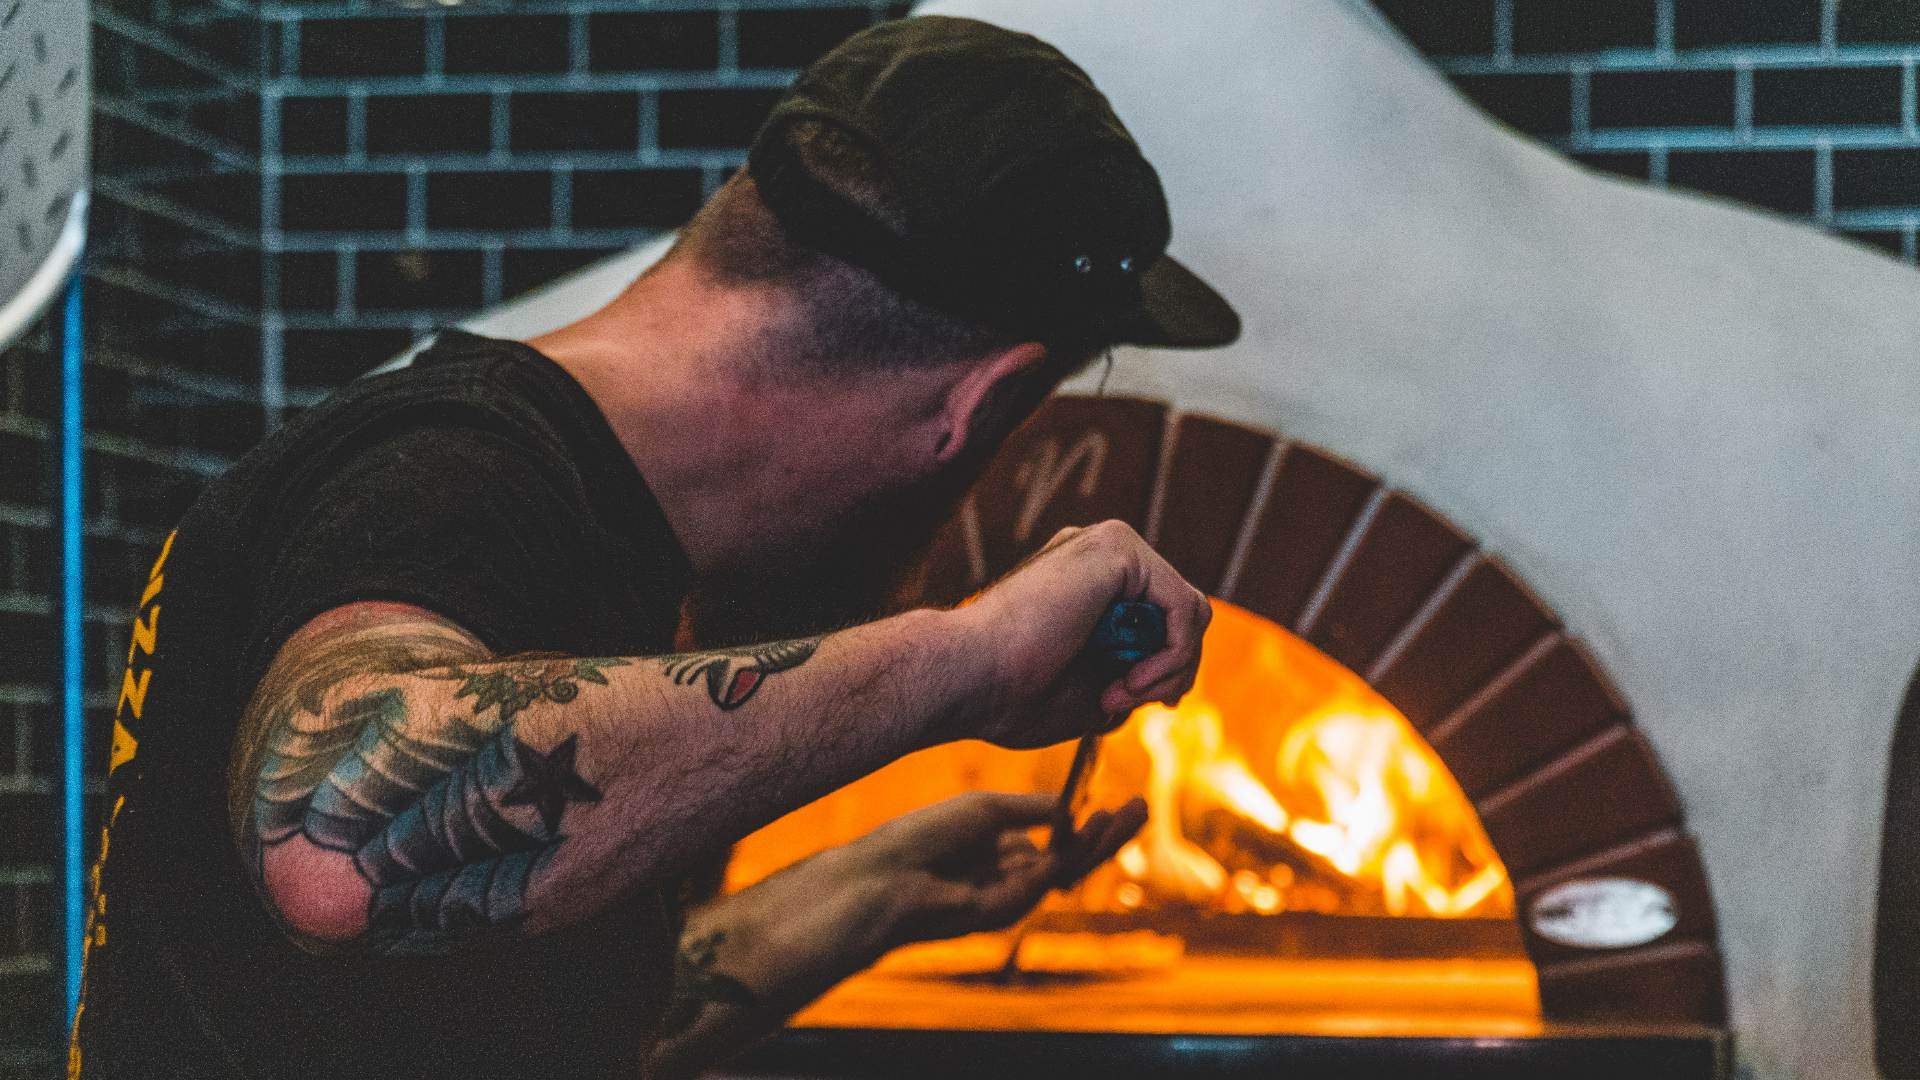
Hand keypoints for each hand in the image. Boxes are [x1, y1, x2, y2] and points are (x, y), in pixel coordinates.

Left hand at [848, 791, 1147, 947]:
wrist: (885, 875)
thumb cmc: (922, 838)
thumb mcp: (985, 811)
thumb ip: (1030, 811)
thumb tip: (1071, 808)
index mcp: (999, 853)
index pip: (1053, 839)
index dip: (1084, 821)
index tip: (1111, 798)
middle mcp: (1010, 876)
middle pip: (1072, 855)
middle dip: (1109, 832)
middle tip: (1143, 806)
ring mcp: (1012, 895)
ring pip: (1072, 867)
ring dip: (1107, 839)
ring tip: (1137, 810)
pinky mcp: (1013, 907)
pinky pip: (1055, 874)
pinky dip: (1080, 848)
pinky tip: (1097, 821)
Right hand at [953, 520, 1210, 748]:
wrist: (969, 676)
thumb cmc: (1010, 694)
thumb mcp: (1087, 695)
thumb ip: (1129, 679)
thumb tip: (1171, 683)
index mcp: (1088, 583)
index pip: (1159, 618)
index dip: (1165, 666)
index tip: (1132, 701)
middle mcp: (1100, 556)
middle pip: (1181, 611)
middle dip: (1172, 670)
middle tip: (1124, 701)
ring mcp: (1109, 545)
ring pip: (1189, 610)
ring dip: (1170, 668)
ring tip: (1119, 694)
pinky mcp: (1118, 547)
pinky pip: (1182, 606)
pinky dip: (1170, 655)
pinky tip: (1128, 681)